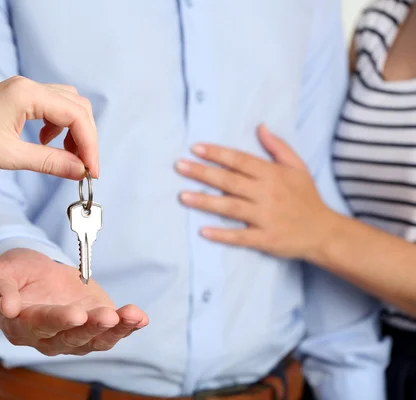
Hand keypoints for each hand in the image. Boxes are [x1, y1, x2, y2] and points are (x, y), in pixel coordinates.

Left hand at [0, 76, 98, 178]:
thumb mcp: (9, 156)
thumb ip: (50, 162)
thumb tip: (80, 171)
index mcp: (27, 94)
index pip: (76, 115)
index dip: (90, 145)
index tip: (92, 171)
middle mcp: (28, 87)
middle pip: (77, 106)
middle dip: (86, 137)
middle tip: (84, 167)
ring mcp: (22, 91)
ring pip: (66, 105)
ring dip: (73, 131)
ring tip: (67, 157)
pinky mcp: (16, 100)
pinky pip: (50, 108)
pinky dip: (58, 127)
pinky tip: (47, 144)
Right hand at [0, 249, 148, 355]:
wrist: (32, 273)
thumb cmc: (14, 274)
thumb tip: (7, 307)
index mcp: (23, 326)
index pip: (41, 325)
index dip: (58, 321)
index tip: (75, 314)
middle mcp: (50, 337)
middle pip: (72, 338)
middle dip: (91, 327)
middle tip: (106, 316)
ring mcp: (75, 333)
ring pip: (96, 340)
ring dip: (115, 330)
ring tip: (131, 316)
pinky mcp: (94, 324)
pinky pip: (112, 331)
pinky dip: (128, 326)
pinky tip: (140, 318)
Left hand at [175, 124, 337, 259]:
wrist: (324, 232)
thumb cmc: (306, 198)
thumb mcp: (298, 167)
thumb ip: (278, 147)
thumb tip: (260, 126)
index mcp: (272, 175)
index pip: (240, 160)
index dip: (217, 153)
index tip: (195, 148)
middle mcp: (267, 194)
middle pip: (229, 181)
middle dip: (203, 173)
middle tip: (179, 166)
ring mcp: (265, 217)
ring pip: (230, 207)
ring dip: (205, 202)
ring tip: (183, 196)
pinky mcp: (265, 238)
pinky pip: (240, 236)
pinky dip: (222, 235)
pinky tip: (203, 231)